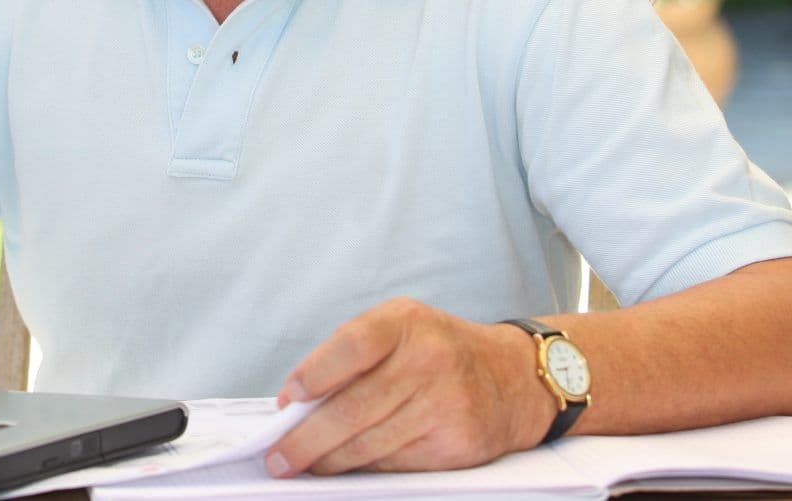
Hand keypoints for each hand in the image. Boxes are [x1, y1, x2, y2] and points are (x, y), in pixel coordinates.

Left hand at [265, 298, 553, 475]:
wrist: (512, 378)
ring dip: (328, 460)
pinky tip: (345, 466)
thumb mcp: (400, 325)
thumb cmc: (440, 349)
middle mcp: (428, 361)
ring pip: (370, 443)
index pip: (353, 346)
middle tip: (279, 455)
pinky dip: (363, 467)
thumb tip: (300, 400)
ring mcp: (444, 404)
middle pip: (354, 407)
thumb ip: (351, 351)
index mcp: (405, 323)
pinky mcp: (454, 444)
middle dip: (307, 438)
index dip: (314, 374)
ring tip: (302, 464)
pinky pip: (395, 463)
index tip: (287, 400)